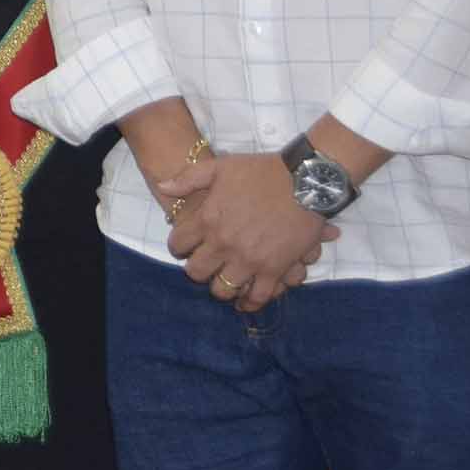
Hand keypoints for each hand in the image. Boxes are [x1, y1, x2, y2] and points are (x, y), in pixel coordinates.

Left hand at [159, 152, 339, 311]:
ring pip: (223, 290)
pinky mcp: (274, 270)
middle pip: (196, 272)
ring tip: (225, 281)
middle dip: (198, 270)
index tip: (186, 246)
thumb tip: (164, 187)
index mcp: (207, 220)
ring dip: (221, 287)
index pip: (178, 244)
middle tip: (206, 264)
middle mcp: (223, 244)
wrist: (306, 183)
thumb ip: (188, 179)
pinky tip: (246, 300)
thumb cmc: (262, 172)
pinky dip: (250, 302)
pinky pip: (257, 297)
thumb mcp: (220, 167)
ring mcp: (248, 260)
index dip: (179, 246)